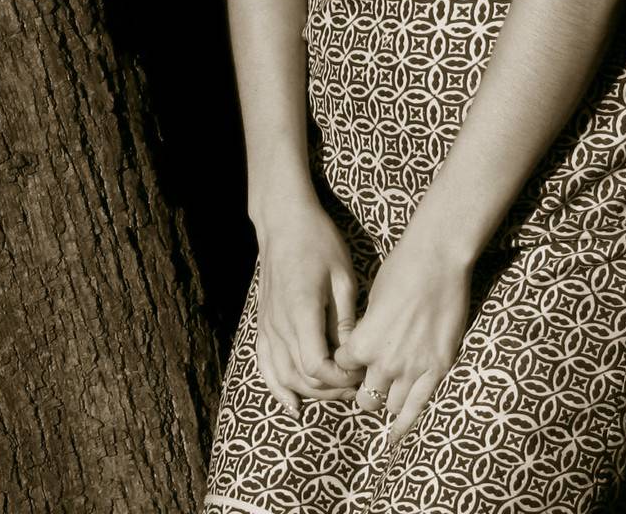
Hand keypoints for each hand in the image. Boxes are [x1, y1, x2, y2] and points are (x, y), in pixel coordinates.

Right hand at [253, 195, 361, 415]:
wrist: (283, 222)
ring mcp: (267, 324)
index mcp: (301, 311)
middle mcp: (279, 323)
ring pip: (284, 375)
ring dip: (310, 392)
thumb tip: (354, 355)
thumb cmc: (318, 243)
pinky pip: (265, 363)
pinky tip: (293, 404)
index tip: (361, 372)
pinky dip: (277, 388)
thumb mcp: (342, 276)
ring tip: (335, 392)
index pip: (317, 366)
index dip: (341, 379)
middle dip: (331, 390)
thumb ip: (345, 319)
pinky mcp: (263, 322)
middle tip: (356, 386)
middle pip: (301, 377)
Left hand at [333, 231, 471, 446]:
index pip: (343, 369)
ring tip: (386, 398)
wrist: (437, 260)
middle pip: (364, 396)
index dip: (346, 366)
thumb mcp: (371, 302)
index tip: (349, 365)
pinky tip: (395, 437)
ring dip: (386, 402)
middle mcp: (384, 362)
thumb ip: (366, 332)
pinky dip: (404, 425)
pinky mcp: (437, 370)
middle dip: (363, 392)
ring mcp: (412, 370)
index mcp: (362, 343)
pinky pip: (417, 408)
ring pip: (389, 405)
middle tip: (366, 386)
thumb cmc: (400, 271)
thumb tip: (364, 345)